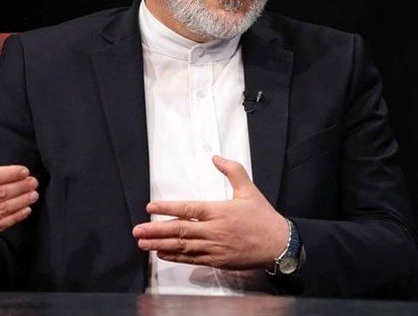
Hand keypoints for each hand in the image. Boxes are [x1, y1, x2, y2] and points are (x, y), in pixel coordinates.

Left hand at [132, 155, 287, 269]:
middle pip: (180, 230)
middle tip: (137, 230)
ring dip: (160, 244)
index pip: (188, 209)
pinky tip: (161, 254)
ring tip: (142, 243)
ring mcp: (215, 248)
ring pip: (182, 246)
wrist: (279, 245)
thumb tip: (216, 157)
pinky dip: (175, 257)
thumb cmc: (263, 217)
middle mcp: (214, 230)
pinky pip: (191, 259)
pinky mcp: (217, 261)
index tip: (150, 207)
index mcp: (219, 211)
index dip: (168, 208)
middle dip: (156, 230)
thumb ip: (232, 171)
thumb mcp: (249, 190)